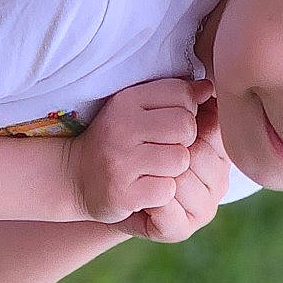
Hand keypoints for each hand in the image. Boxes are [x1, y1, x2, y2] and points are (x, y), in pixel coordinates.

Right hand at [67, 76, 223, 229]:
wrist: (74, 177)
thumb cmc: (117, 140)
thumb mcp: (138, 110)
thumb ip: (173, 96)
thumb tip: (208, 88)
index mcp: (126, 100)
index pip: (182, 93)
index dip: (187, 110)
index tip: (170, 124)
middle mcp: (121, 127)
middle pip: (185, 127)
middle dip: (185, 141)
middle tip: (165, 149)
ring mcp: (120, 161)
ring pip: (180, 160)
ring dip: (174, 169)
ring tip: (155, 169)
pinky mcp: (122, 193)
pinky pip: (167, 190)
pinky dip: (162, 192)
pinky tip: (145, 187)